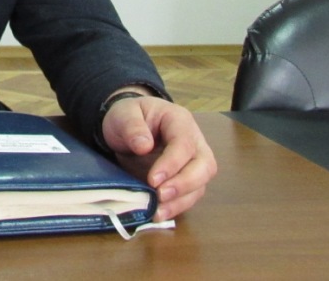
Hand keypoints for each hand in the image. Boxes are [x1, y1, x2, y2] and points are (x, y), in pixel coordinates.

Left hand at [101, 95, 216, 221]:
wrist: (126, 126)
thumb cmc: (128, 117)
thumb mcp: (123, 114)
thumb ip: (132, 127)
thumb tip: (144, 146)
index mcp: (179, 120)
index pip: (184, 144)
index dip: (172, 163)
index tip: (153, 179)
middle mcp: (194, 141)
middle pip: (205, 165)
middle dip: (185, 184)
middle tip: (161, 196)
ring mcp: (193, 161)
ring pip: (201, 184)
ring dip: (181, 200)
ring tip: (158, 211)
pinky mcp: (186, 179)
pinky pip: (190, 195)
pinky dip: (177, 207)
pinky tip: (160, 213)